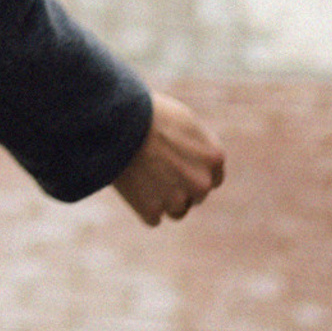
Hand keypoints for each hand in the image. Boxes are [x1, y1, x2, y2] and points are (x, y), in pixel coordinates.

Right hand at [112, 93, 224, 226]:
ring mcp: (178, 199)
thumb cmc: (146, 113)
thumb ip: (197, 146)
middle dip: (179, 187)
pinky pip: (152, 217)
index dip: (193, 172)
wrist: (116, 123)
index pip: (213, 179)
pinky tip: (131, 186)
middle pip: (195, 196)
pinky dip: (142, 206)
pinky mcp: (153, 211)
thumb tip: (196, 158)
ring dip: (162, 200)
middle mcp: (202, 182)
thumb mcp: (182, 121)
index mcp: (214, 158)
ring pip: (176, 210)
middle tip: (153, 168)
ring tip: (141, 176)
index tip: (176, 167)